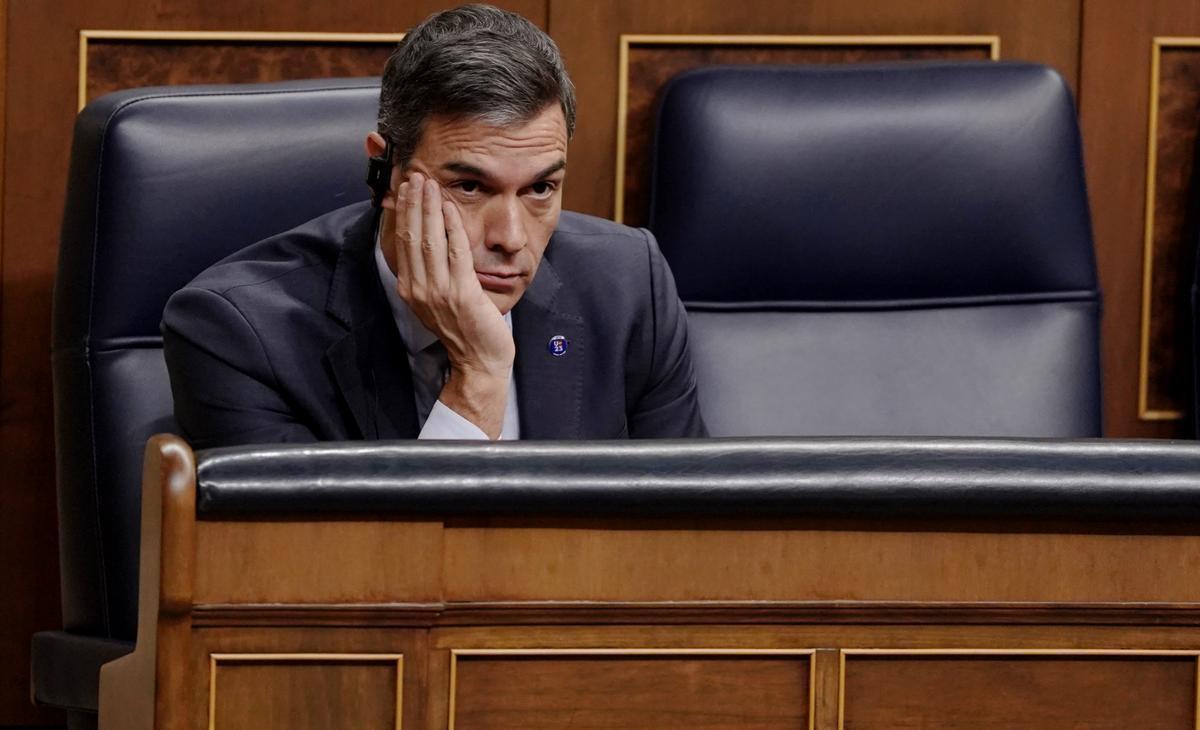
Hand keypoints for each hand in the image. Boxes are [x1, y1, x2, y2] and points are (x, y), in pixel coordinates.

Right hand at [386, 172, 512, 437]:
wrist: (478, 360)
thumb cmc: (463, 327)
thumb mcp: (436, 298)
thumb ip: (429, 270)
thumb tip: (425, 238)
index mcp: (410, 289)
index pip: (401, 242)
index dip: (402, 213)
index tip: (403, 188)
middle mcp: (418, 289)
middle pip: (411, 236)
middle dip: (412, 203)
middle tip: (414, 175)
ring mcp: (438, 292)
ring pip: (429, 240)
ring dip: (429, 208)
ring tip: (428, 183)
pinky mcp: (461, 293)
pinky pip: (455, 253)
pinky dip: (452, 227)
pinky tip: (450, 207)